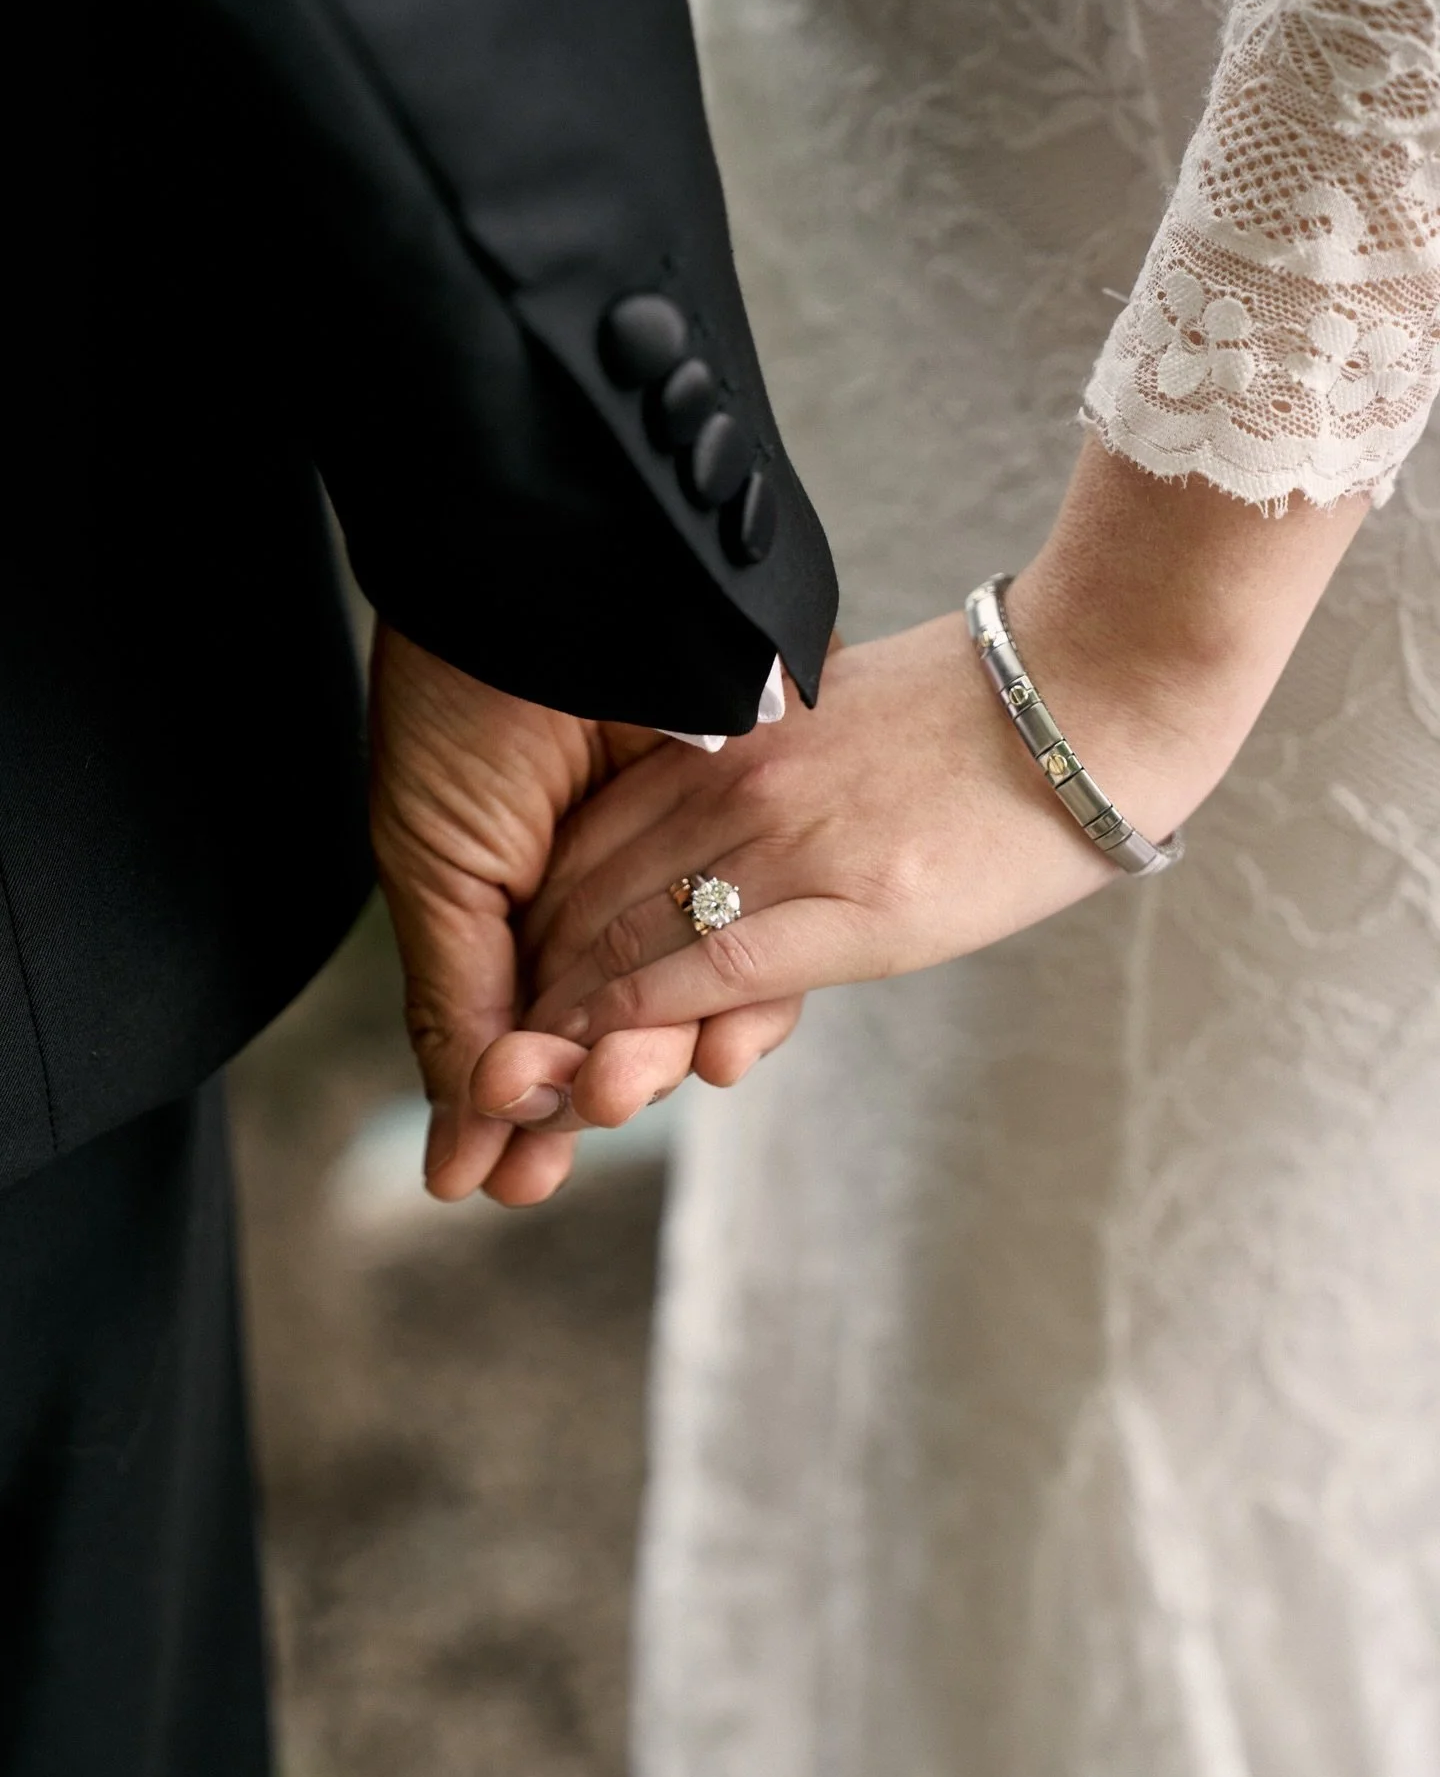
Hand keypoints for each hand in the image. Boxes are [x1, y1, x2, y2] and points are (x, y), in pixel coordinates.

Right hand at [368, 625, 801, 1205]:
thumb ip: (456, 997)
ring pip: (695, 998)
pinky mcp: (771, 827)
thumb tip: (457, 1141)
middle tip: (546, 1168)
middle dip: (583, 1094)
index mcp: (527, 882)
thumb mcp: (437, 862)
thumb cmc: (470, 705)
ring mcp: (695, 854)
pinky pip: (772, 939)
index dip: (521, 1100)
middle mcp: (614, 877)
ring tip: (617, 1098)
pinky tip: (712, 1049)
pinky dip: (745, 1001)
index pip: (536, 1019)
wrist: (566, 569)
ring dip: (657, 1062)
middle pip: (615, 1023)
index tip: (502, 1182)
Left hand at [515, 607, 1119, 1045]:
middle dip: (530, 979)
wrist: (1087, 701)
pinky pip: (711, 968)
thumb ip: (749, 770)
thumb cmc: (972, 716)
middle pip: (588, 891)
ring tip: (523, 1075)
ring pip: (630, 937)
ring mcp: (791, 842)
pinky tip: (602, 1056)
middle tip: (490, 1047)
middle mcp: (738, 784)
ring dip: (566, 1018)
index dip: (532, 915)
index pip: (588, 835)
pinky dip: (640, 1017)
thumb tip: (699, 830)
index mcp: (726, 737)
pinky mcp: (854, 907)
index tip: (506, 976)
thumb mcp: (829, 720)